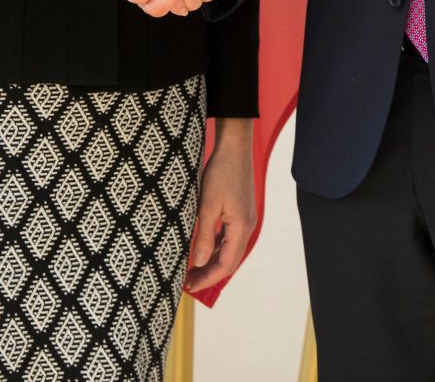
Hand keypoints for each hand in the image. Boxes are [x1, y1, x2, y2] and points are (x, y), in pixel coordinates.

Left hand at [183, 120, 256, 293]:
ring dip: (211, 261)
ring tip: (192, 271)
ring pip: (228, 250)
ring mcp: (244, 219)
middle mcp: (247, 227)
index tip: (190, 287)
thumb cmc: (221, 173)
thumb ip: (204, 236)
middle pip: (229, 261)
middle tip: (187, 283)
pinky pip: (228, 237)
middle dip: (209, 274)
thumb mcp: (207, 205)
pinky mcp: (240, 212)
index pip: (225, 265)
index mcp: (241, 228)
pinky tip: (202, 249)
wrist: (234, 148)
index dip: (208, 278)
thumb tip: (198, 263)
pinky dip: (215, 247)